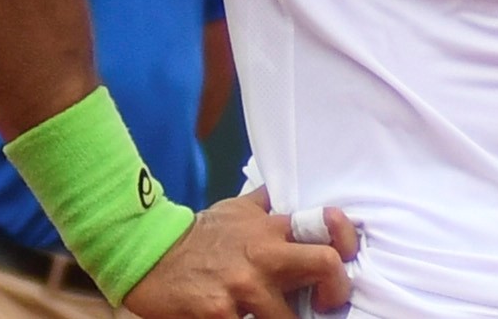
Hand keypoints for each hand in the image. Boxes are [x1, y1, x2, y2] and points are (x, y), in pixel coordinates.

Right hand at [122, 187, 360, 318]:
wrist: (149, 254)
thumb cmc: (199, 234)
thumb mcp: (237, 210)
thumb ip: (268, 204)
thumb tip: (292, 190)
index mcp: (271, 227)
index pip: (328, 222)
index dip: (347, 241)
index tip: (344, 261)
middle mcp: (264, 253)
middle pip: (327, 265)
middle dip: (336, 291)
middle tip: (327, 305)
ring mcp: (243, 284)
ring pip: (292, 316)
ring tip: (275, 318)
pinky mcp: (220, 312)